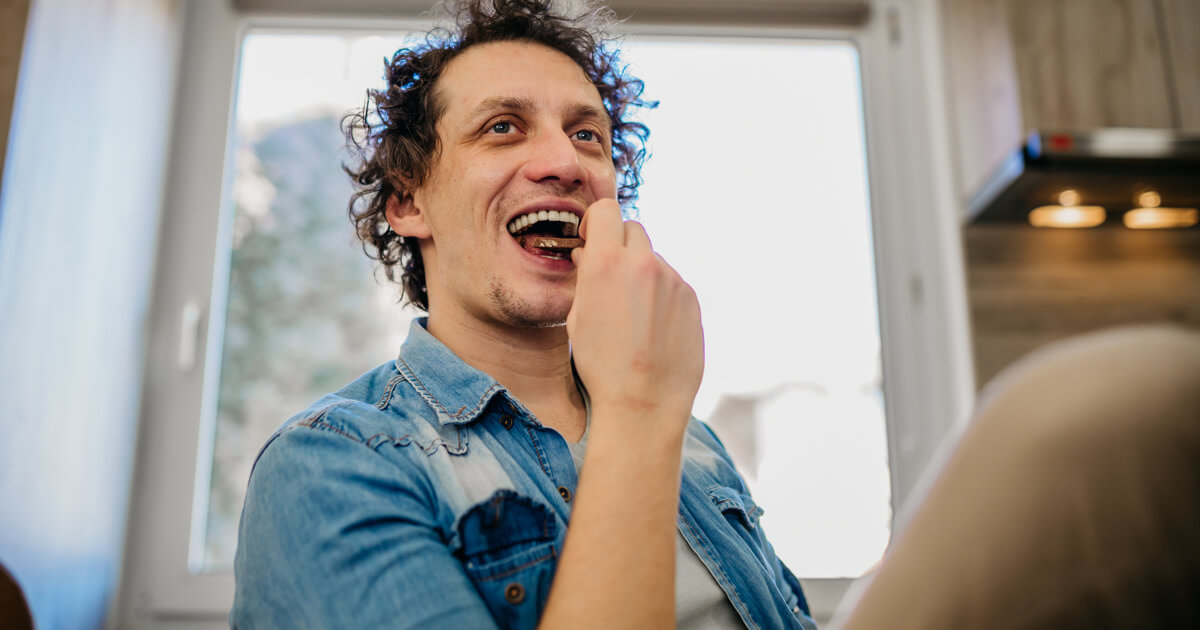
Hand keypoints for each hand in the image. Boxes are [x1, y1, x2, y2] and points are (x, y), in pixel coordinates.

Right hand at [567, 199, 703, 435]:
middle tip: (613, 275)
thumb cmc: (601, 366)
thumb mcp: (578, 318)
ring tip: (634, 314)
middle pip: (633, 229)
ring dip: (642, 273)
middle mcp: (644, 264)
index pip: (606, 210)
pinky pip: (672, 284)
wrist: (643, 402)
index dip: (597, 222)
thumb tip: (588, 254)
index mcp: (607, 263)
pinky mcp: (692, 298)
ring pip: (654, 259)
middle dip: (621, 244)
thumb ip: (586, 277)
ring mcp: (673, 280)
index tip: (593, 239)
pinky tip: (653, 327)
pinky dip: (662, 295)